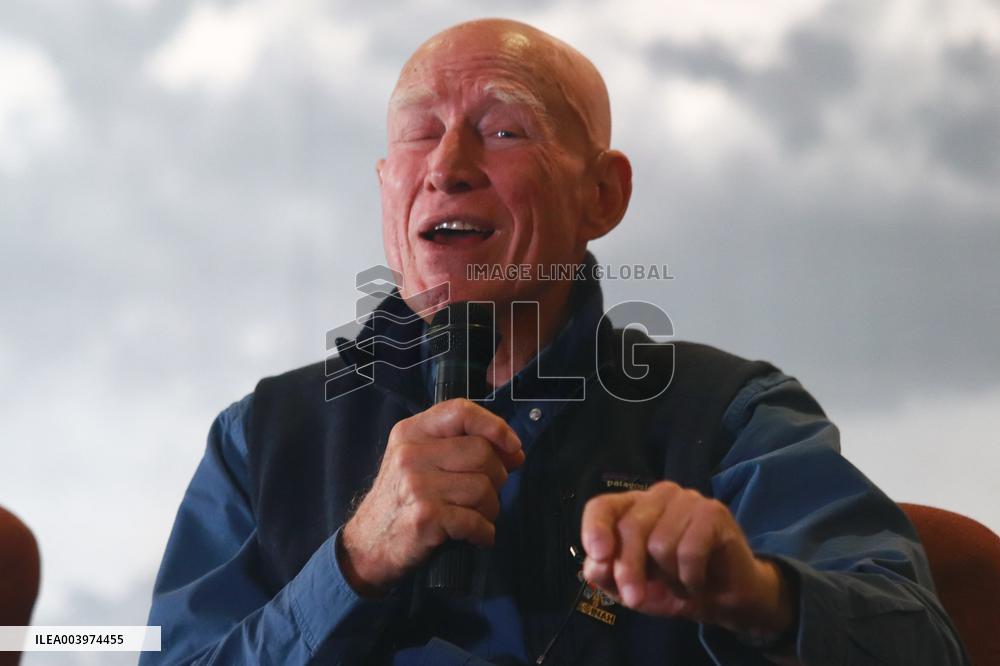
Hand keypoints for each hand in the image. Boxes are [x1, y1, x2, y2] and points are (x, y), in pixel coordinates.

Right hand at [339, 398, 523, 595]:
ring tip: (474, 516)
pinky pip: (476, 521)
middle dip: (496, 477)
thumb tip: (515, 452)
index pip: (461, 411)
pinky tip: (475, 535)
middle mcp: (411, 454)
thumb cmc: (403, 501)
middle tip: (485, 494)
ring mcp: (416, 485)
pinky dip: (484, 533)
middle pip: (482, 452)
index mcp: (411, 431)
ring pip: (484, 488)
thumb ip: (463, 448)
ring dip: (490, 509)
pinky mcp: (425, 517)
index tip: (512, 447)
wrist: (368, 545)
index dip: (495, 426)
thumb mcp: (421, 461)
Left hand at [580, 481, 794, 637]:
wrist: (725, 601)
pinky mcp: (714, 513)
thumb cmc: (674, 587)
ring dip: (669, 578)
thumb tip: (595, 564)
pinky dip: (690, 579)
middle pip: (630, 528)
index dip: (595, 529)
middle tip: (635, 600)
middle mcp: (658, 495)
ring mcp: (688, 499)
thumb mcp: (632, 589)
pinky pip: (689, 552)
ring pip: (660, 543)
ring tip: (680, 582)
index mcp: (633, 507)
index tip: (599, 556)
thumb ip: (607, 575)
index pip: (603, 506)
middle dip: (629, 570)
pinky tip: (697, 582)